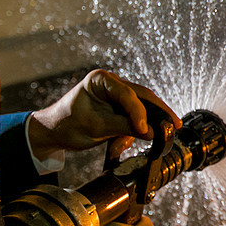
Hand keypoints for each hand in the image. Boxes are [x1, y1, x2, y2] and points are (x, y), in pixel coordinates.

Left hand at [28, 69, 180, 160]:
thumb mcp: (96, 128)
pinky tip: (120, 145)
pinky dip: (131, 132)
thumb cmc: (66, 125)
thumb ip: (124, 127)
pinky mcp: (118, 107)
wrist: (52, 133)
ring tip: (130, 144)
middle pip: (142, 97)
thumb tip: (151, 132)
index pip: (128, 94)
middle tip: (173, 125)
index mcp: (101, 80)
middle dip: (156, 113)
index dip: (139, 113)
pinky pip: (133, 117)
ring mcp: (116, 94)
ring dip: (140, 127)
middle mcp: (112, 83)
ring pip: (141, 108)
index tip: (144, 130)